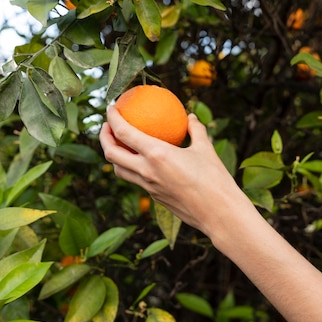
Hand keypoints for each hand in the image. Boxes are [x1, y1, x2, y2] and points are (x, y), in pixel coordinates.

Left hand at [99, 106, 240, 232]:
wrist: (218, 213)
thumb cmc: (214, 179)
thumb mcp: (205, 148)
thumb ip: (195, 130)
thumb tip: (190, 117)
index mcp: (157, 154)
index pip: (123, 132)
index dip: (112, 118)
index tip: (111, 107)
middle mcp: (147, 171)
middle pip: (111, 153)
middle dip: (103, 137)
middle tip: (107, 126)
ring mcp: (148, 186)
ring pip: (119, 170)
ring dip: (113, 155)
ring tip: (119, 144)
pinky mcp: (154, 197)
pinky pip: (136, 180)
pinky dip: (131, 168)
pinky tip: (142, 162)